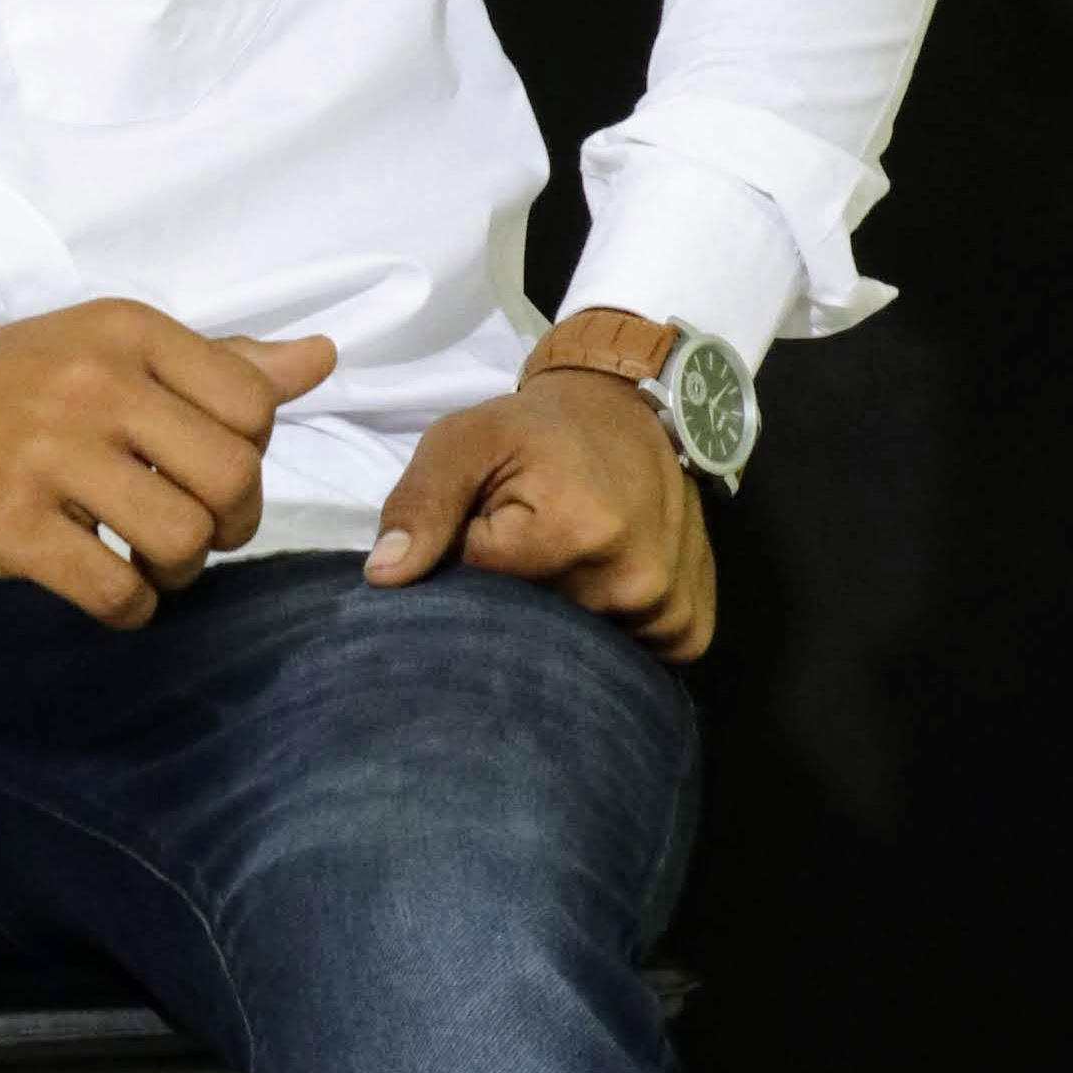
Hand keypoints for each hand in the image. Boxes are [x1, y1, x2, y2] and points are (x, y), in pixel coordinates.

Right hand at [0, 301, 338, 629]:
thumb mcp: (100, 348)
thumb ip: (214, 361)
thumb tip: (320, 360)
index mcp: (124, 330)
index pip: (255, 404)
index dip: (249, 455)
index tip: (206, 472)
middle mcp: (91, 381)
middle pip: (233, 476)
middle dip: (231, 524)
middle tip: (194, 533)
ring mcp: (47, 454)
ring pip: (184, 539)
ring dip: (182, 573)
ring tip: (150, 564)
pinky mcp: (8, 524)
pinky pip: (116, 591)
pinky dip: (131, 609)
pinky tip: (112, 592)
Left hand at [362, 366, 715, 661]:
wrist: (626, 414)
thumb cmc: (536, 432)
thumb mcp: (465, 442)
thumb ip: (421, 504)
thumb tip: (384, 577)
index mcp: (577, 531)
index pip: (484, 592)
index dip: (471, 561)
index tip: (487, 525)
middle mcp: (633, 580)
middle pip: (534, 633)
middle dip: (513, 602)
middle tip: (526, 547)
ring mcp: (666, 609)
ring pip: (578, 654)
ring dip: (561, 622)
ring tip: (566, 563)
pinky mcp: (689, 626)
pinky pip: (635, 659)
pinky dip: (609, 636)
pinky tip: (600, 589)